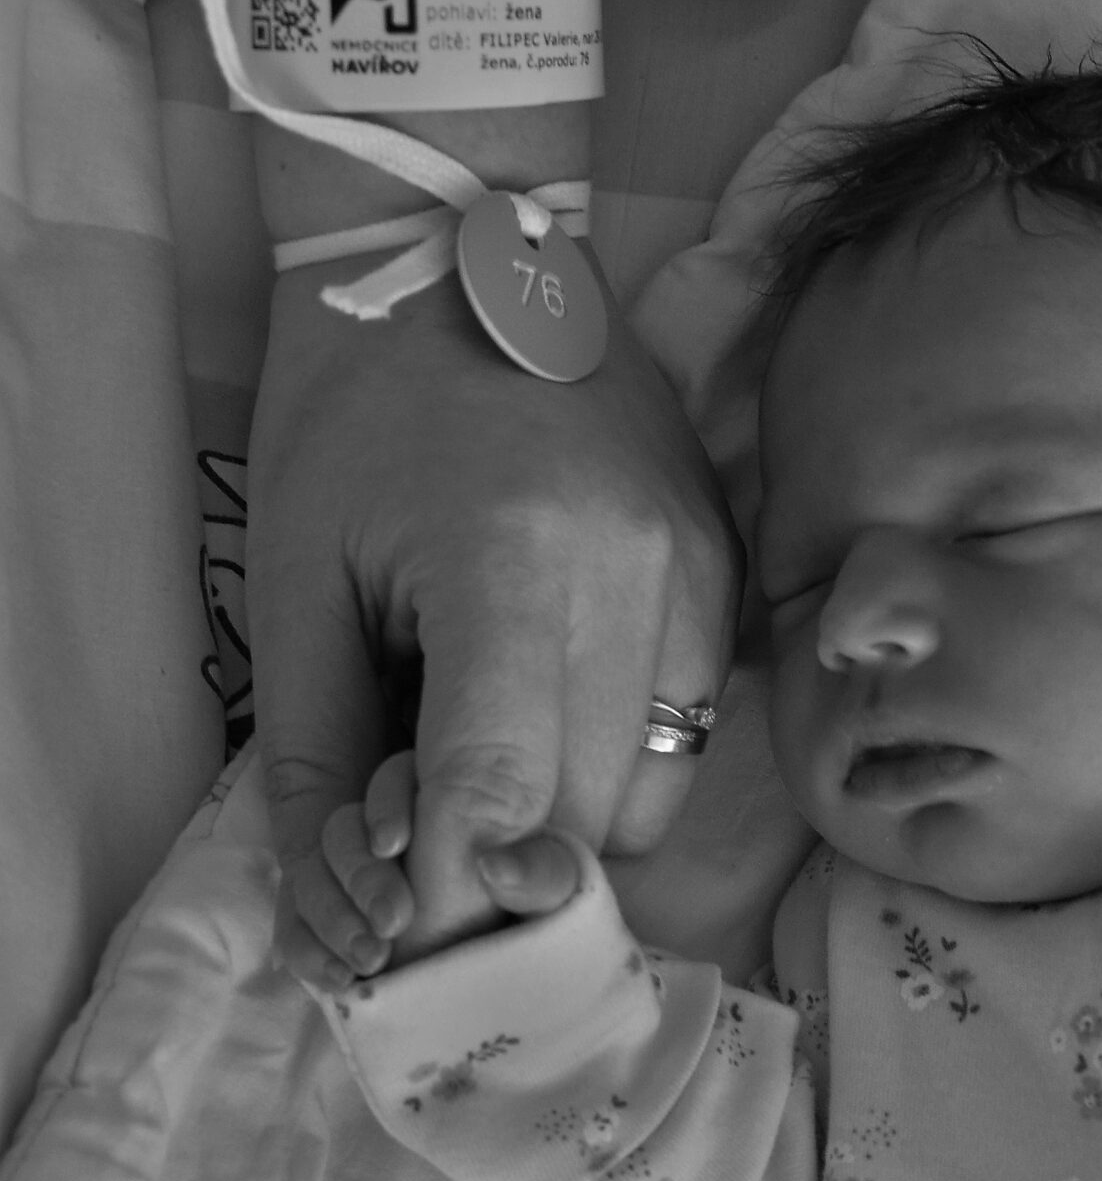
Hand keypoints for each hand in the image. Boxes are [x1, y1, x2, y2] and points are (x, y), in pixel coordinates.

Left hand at [252, 255, 741, 987]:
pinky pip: (691, 730)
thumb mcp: (298, 581)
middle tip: (425, 832)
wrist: (465, 256)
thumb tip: (351, 918)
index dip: (445, 887)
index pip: (501, 784)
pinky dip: (618, 758)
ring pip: (653, 796)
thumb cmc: (354, 413)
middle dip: (500, 864)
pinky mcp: (726, 566)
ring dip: (566, 819)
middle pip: (586, 816)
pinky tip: (553, 701)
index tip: (396, 924)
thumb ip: (317, 756)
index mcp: (509, 555)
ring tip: (491, 753)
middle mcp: (634, 567)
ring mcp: (699, 566)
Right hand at [317, 749, 586, 973]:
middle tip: (392, 921)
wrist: (527, 1001)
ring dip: (330, 915)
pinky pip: (298, 927)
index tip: (396, 845)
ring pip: (312, 875)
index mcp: (441, 804)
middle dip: (360, 872)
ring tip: (365, 964)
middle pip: (345, 828)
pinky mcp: (332, 931)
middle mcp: (391, 837)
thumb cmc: (548, 932)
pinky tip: (335, 981)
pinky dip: (309, 951)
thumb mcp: (558, 898)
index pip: (397, 780)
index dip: (389, 805)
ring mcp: (353, 885)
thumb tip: (496, 868)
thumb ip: (544, 876)